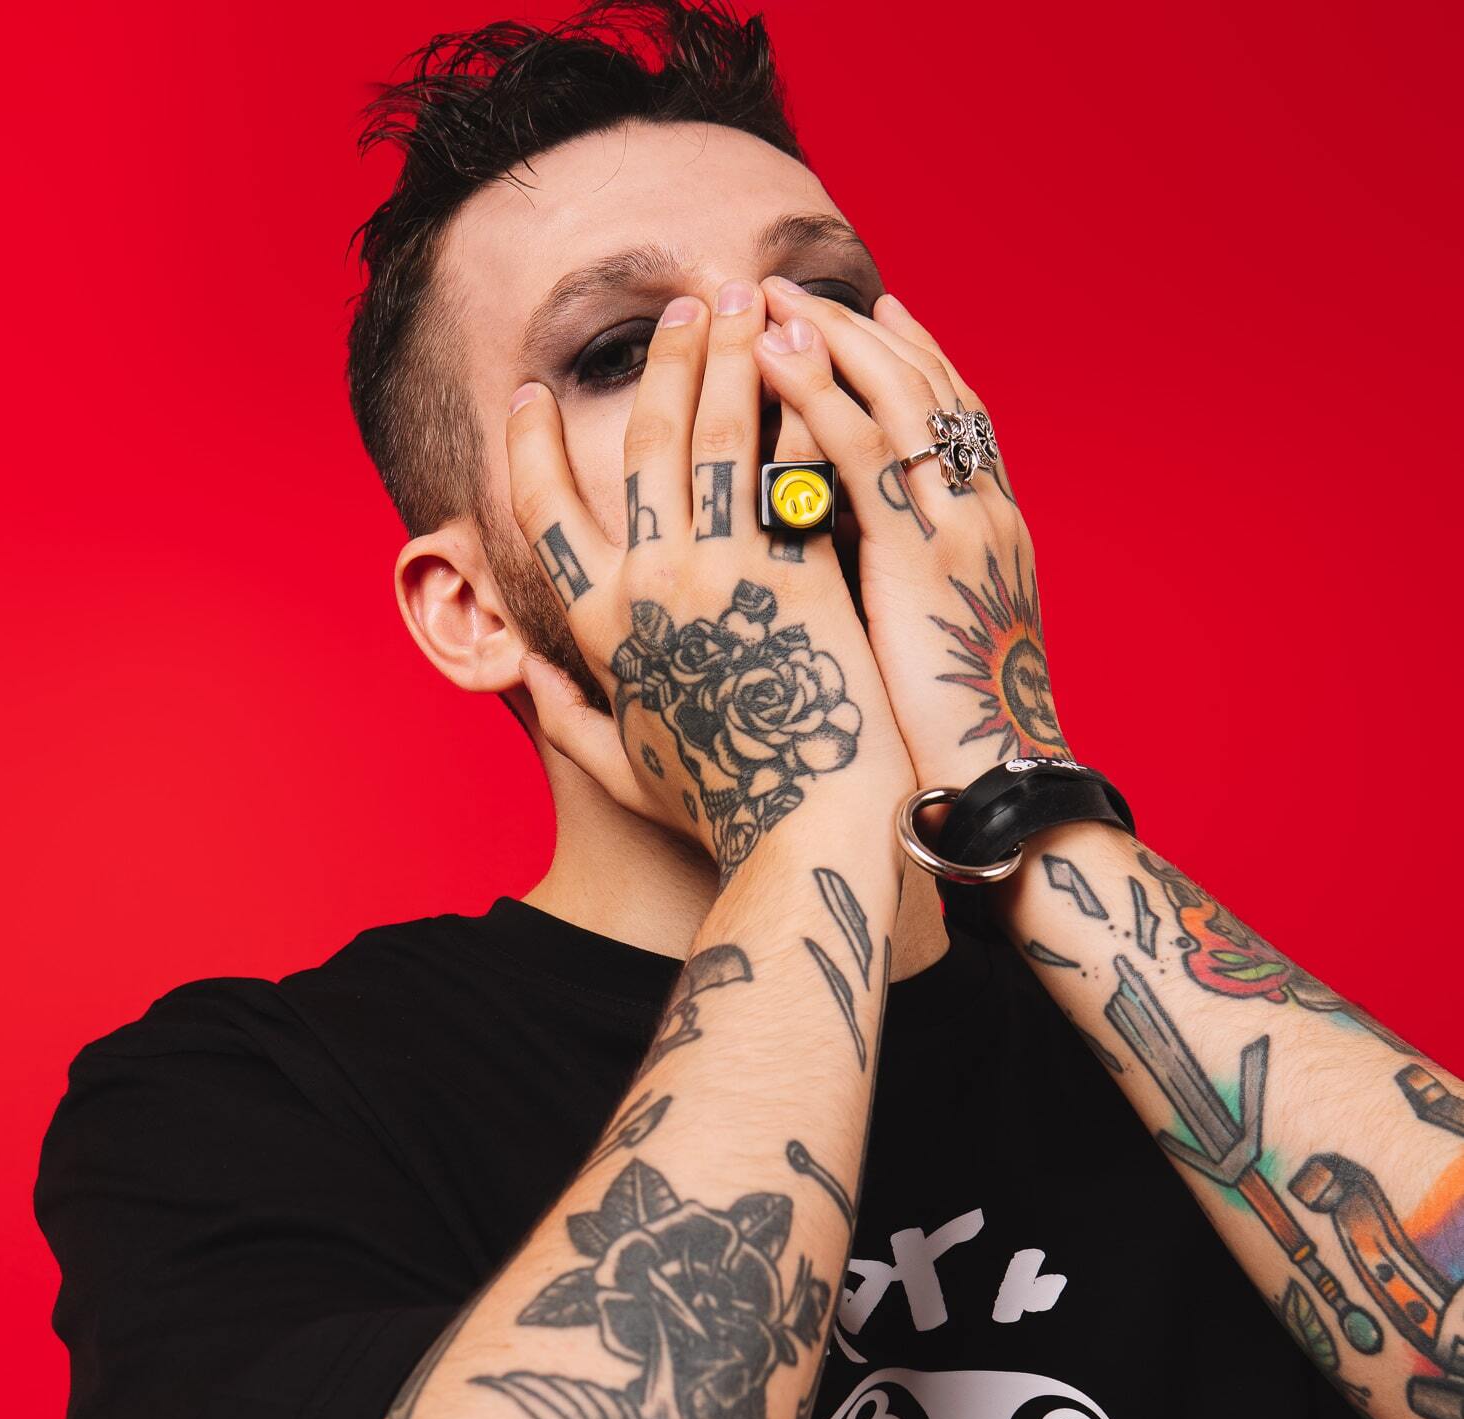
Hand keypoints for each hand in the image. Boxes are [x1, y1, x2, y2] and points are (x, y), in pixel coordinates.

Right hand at [504, 281, 914, 880]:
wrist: (800, 830)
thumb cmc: (714, 807)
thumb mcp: (618, 767)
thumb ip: (562, 715)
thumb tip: (523, 670)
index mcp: (594, 626)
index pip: (541, 509)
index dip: (531, 444)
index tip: (534, 392)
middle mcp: (645, 586)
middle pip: (639, 444)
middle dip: (659, 361)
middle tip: (682, 301)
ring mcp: (720, 573)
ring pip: (714, 435)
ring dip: (727, 354)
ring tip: (743, 297)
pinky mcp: (794, 572)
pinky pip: (791, 468)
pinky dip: (796, 406)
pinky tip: (809, 360)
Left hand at [753, 278, 1068, 797]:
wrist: (999, 789)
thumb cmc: (957, 742)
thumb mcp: (941, 646)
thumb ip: (906, 590)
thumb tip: (843, 565)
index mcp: (993, 534)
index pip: (955, 418)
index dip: (910, 357)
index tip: (868, 312)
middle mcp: (984, 513)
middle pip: (925, 387)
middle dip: (853, 330)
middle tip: (785, 286)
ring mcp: (959, 529)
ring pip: (896, 400)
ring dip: (828, 340)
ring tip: (762, 299)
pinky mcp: (921, 559)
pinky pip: (866, 454)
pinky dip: (819, 396)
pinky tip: (771, 360)